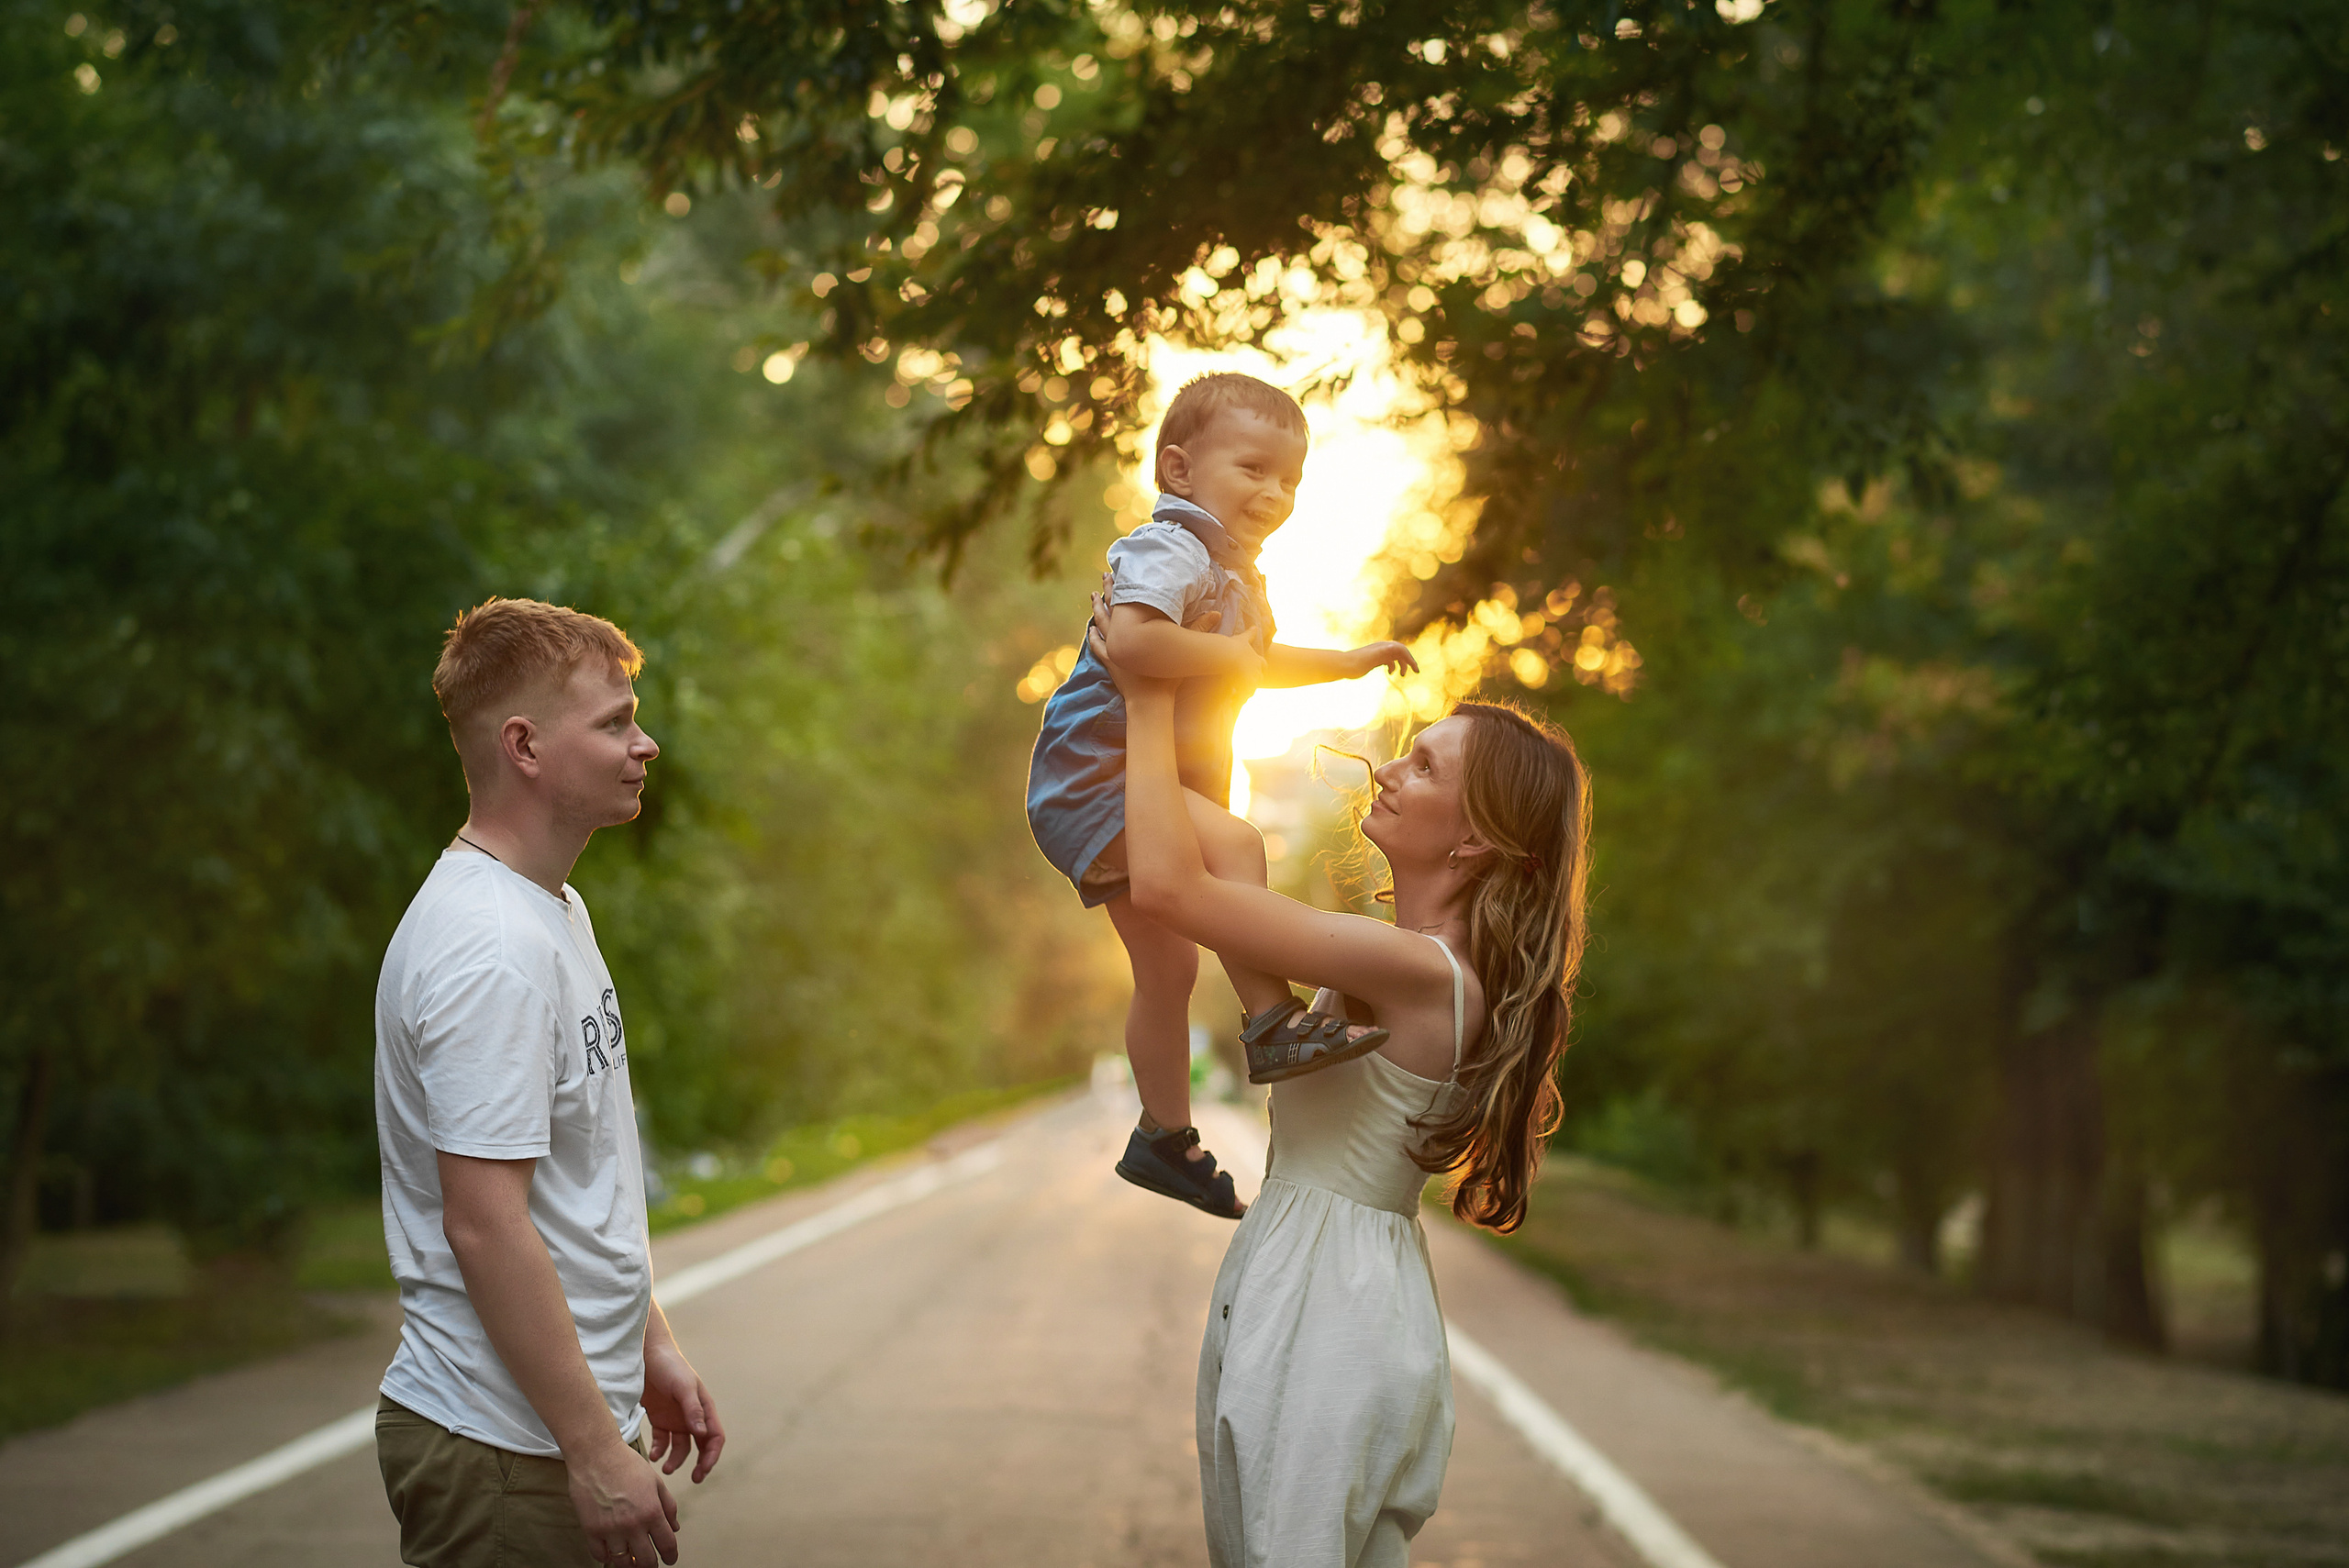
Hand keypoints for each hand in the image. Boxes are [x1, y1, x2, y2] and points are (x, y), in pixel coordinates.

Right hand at [568, 1437, 680, 1565]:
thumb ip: (668, 1506)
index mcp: (652, 1511)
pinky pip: (600, 1555)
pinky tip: (612, 1553)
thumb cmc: (626, 1464)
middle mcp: (632, 1524)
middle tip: (651, 1563)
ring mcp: (610, 1529)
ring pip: (622, 1563)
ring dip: (629, 1564)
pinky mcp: (591, 1530)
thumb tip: (675, 1528)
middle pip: (646, 1561)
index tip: (670, 1559)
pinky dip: (607, 1558)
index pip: (667, 1545)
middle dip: (651, 1565)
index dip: (671, 1556)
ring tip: (632, 1561)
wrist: (596, 1455)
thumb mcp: (656, 1482)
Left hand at [642, 1340, 724, 1482]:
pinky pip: (662, 1441)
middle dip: (700, 1464)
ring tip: (664, 1468)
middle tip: (694, 1479)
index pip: (715, 1436)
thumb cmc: (669, 1367)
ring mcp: (676, 1418)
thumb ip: (693, 1410)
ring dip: (675, 1460)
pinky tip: (652, 1454)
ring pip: (680, 1447)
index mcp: (704, 1408)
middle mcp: (692, 1416)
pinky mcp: (659, 1419)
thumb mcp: (683, 1387)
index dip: (712, 1455)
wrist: (646, 1355)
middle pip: (701, 1445)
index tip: (703, 1470)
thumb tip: (702, 1434)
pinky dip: (659, 1450)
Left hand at [1348, 641, 1419, 677]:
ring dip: (1401, 664)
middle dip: (1408, 661)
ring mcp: (1377, 653)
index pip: (1402, 650)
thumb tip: (1394, 647)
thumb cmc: (1356, 663)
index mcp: (1383, 648)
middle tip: (1415, 671)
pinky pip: (1387, 660)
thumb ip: (1382, 653)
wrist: (1342, 665)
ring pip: (1395, 657)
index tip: (1416, 670)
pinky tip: (1390, 673)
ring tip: (1401, 675)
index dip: (1410, 659)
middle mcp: (1381, 648)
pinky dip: (1392, 665)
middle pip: (1400, 652)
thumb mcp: (1371, 658)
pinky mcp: (1373, 659)